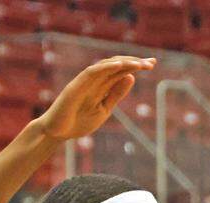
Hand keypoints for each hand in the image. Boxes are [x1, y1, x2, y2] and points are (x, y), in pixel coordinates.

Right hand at [37, 56, 155, 140]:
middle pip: (117, 66)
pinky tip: (120, 65)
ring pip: (106, 66)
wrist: (57, 133)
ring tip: (140, 64)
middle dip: (134, 63)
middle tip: (152, 63)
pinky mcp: (76, 85)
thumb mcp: (104, 110)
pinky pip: (92, 72)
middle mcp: (94, 80)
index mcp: (101, 86)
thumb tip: (131, 78)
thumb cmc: (78, 122)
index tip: (152, 64)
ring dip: (124, 63)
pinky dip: (105, 67)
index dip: (136, 66)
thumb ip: (115, 94)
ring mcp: (85, 81)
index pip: (121, 72)